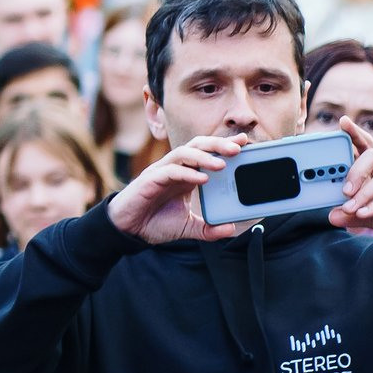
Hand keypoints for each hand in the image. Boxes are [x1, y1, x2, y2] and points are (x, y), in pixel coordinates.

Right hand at [109, 135, 250, 242]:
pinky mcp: (150, 180)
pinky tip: (202, 179)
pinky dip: (187, 173)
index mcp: (186, 175)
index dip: (223, 145)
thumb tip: (231, 229)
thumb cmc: (154, 223)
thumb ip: (209, 228)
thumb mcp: (188, 227)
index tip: (245, 142)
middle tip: (239, 147)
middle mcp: (175, 169)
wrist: (128, 230)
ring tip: (222, 164)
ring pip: (184, 153)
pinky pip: (170, 170)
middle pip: (197, 146)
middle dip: (218, 144)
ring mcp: (162, 172)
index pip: (206, 153)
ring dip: (204, 156)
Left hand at [330, 121, 372, 244]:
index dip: (355, 133)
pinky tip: (363, 213)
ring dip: (364, 195)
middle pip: (372, 156)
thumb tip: (332, 216)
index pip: (368, 145)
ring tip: (350, 208)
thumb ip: (351, 214)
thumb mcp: (370, 215)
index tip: (342, 121)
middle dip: (355, 172)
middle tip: (344, 191)